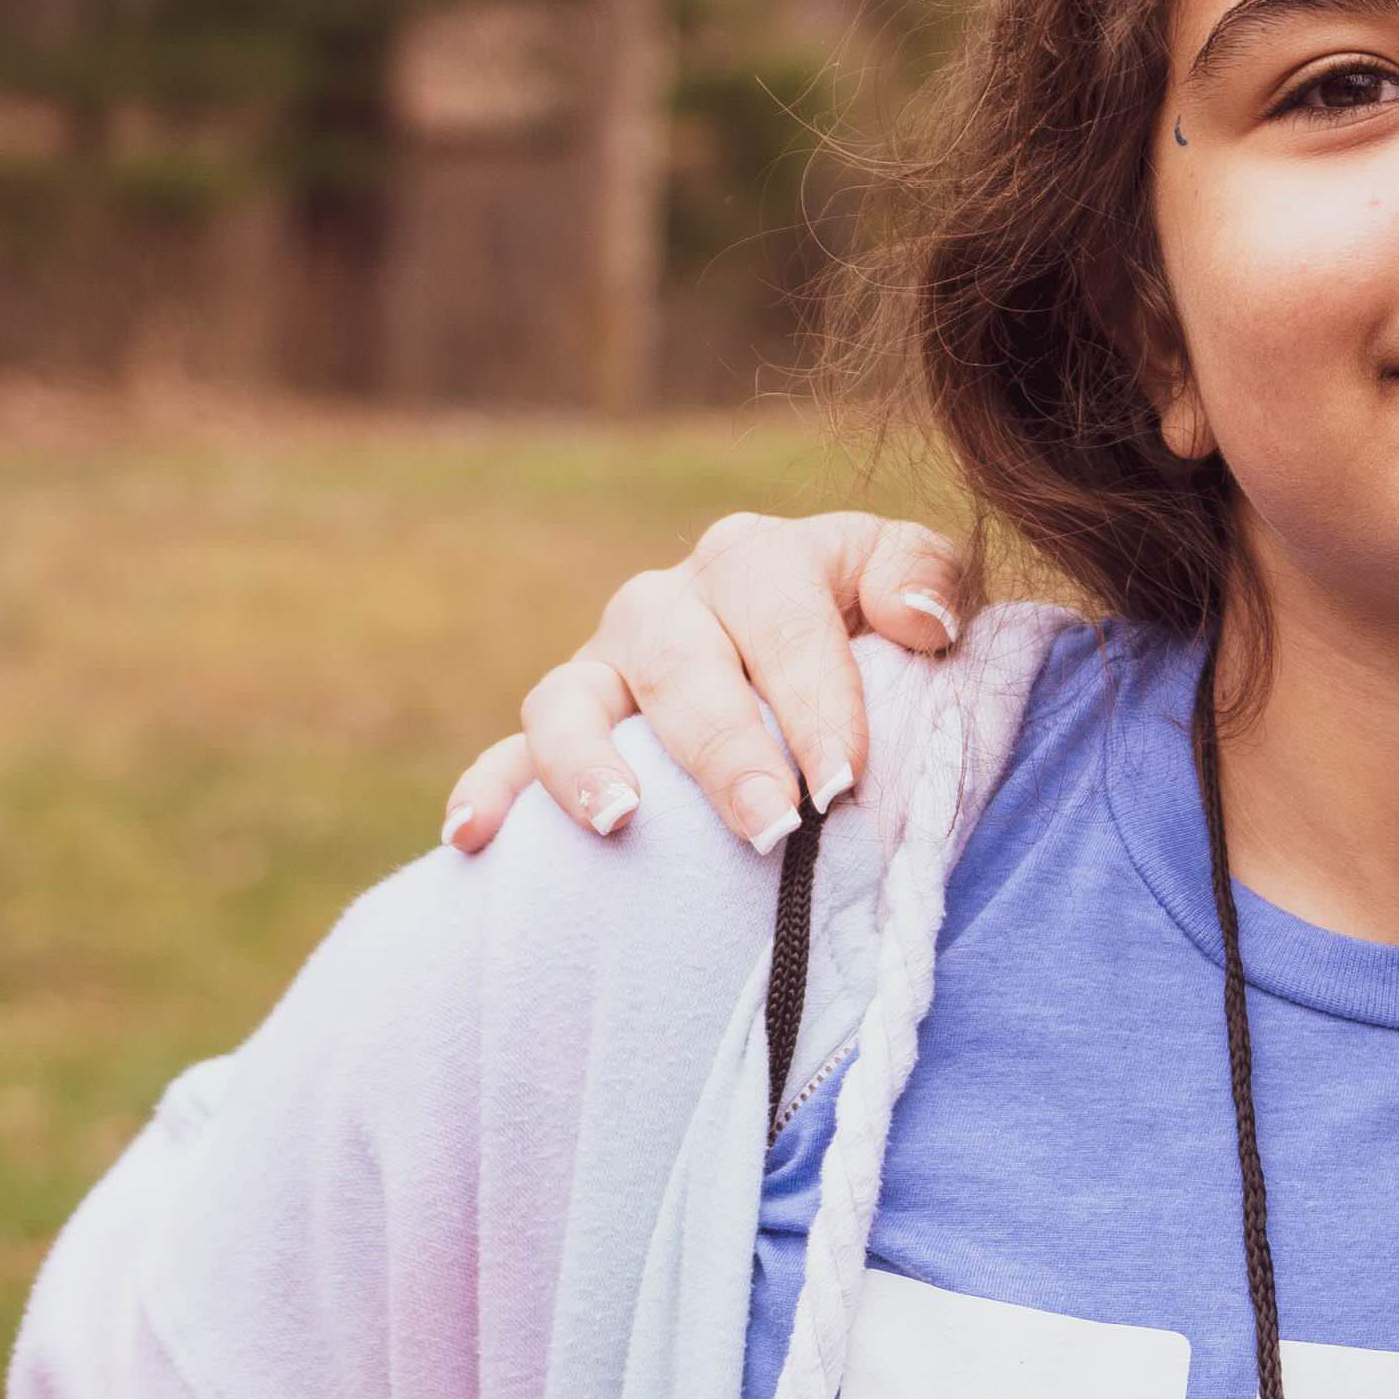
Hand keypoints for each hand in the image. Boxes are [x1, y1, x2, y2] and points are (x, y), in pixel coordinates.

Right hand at [438, 509, 974, 856]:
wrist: (823, 651)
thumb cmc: (878, 628)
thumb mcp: (918, 582)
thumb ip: (927, 577)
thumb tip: (920, 618)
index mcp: (757, 558)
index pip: (781, 619)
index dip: (815, 697)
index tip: (845, 777)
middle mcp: (668, 600)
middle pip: (683, 666)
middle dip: (725, 750)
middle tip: (770, 826)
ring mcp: (605, 663)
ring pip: (572, 700)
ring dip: (587, 762)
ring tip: (621, 822)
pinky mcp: (564, 723)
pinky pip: (509, 753)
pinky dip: (487, 790)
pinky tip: (472, 840)